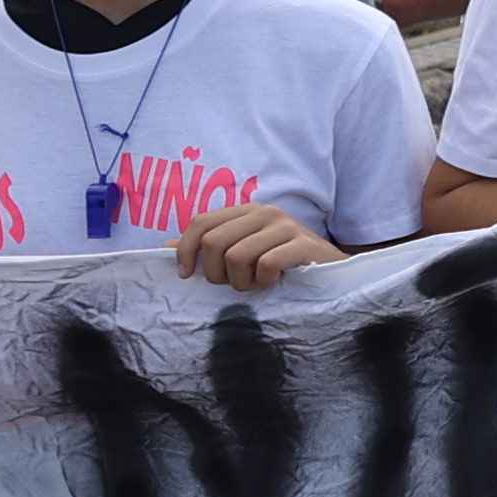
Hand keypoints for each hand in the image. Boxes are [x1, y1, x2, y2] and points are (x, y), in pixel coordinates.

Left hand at [175, 204, 341, 290]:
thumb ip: (208, 248)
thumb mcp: (242, 253)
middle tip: (232, 285)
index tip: (186, 276)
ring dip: (241, 282)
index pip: (201, 222)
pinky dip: (264, 281)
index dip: (185, 250)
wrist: (332, 272)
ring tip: (255, 285)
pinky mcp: (304, 244)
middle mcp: (265, 212)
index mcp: (246, 211)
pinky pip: (266, 264)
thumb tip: (164, 247)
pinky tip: (273, 283)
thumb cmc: (282, 266)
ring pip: (237, 257)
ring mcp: (286, 226)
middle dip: (215, 273)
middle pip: (214, 242)